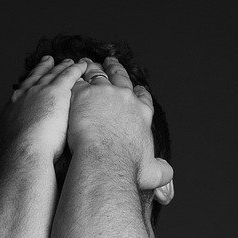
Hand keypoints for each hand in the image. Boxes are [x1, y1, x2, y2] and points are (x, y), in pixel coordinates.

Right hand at [0, 56, 88, 163]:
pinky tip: (82, 65)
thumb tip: (18, 156)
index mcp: (9, 112)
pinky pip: (67, 76)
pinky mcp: (55, 92)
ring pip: (52, 75)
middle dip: (42, 70)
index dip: (27, 86)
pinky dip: (74, 69)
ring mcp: (37, 93)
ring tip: (68, 61)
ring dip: (60, 67)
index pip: (20, 94)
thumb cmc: (19, 161)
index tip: (30, 82)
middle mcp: (21, 98)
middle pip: (34, 79)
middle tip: (48, 60)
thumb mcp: (12, 149)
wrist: (23, 156)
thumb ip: (18, 146)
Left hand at [67, 56, 173, 193]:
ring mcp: (104, 93)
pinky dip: (74, 78)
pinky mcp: (84, 94)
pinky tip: (69, 77)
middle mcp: (126, 98)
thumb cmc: (129, 166)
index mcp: (142, 113)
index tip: (136, 89)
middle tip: (111, 63)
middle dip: (116, 69)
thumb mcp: (153, 171)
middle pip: (121, 78)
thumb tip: (167, 173)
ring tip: (87, 64)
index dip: (139, 92)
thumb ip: (161, 170)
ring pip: (98, 75)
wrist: (106, 160)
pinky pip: (78, 81)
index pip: (143, 98)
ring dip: (93, 69)